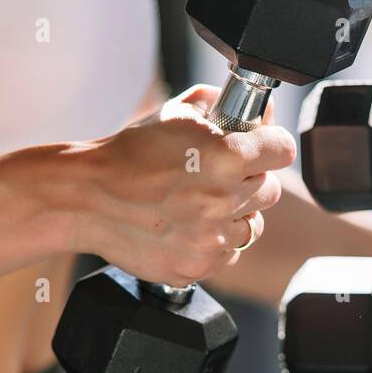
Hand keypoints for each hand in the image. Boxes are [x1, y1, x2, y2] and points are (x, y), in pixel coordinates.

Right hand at [82, 84, 295, 287]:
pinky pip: (227, 255)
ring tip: (202, 206)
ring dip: (235, 215)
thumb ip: (218, 105)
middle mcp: (224, 199)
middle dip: (248, 180)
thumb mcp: (174, 113)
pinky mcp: (197, 267)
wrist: (88, 198)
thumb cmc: (129, 155)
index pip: (283, 150)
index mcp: (227, 155)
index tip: (262, 149)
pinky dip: (214, 243)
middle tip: (217, 177)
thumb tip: (254, 113)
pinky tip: (189, 228)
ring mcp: (211, 238)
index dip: (271, 146)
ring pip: (252, 227)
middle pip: (270, 191)